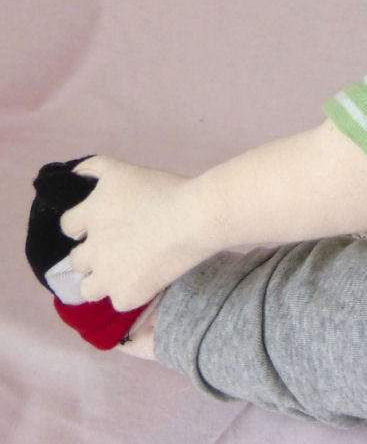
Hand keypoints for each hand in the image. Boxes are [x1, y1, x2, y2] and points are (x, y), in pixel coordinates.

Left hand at [60, 156, 210, 310]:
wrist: (197, 218)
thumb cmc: (164, 190)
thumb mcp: (124, 170)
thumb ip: (93, 167)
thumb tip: (74, 174)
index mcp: (89, 216)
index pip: (68, 226)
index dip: (85, 224)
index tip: (104, 223)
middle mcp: (92, 249)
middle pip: (76, 260)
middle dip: (93, 253)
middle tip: (118, 246)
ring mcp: (108, 276)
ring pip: (88, 288)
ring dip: (101, 279)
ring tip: (124, 270)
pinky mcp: (127, 295)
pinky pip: (118, 301)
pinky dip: (130, 291)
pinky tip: (146, 278)